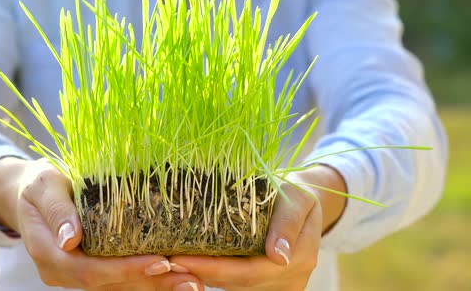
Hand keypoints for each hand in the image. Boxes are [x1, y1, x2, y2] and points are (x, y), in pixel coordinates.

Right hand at [0, 157, 202, 290]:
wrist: (32, 196)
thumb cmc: (40, 185)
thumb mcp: (43, 187)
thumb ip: (57, 211)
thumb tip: (70, 239)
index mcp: (49, 254)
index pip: (90, 270)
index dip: (125, 270)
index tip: (160, 261)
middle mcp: (63, 272)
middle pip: (110, 284)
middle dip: (150, 283)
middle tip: (189, 278)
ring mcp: (77, 274)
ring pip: (119, 287)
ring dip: (155, 286)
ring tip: (191, 282)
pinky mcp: (91, 270)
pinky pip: (121, 279)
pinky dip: (148, 278)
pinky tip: (175, 275)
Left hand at [169, 165, 346, 290]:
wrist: (304, 201)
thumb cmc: (297, 192)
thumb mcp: (296, 198)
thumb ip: (287, 224)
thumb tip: (278, 256)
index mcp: (299, 258)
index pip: (249, 270)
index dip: (214, 268)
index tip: (180, 257)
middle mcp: (291, 278)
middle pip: (239, 282)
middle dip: (202, 272)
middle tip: (168, 261)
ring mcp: (281, 284)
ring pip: (236, 286)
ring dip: (206, 276)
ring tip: (174, 262)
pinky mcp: (270, 283)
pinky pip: (238, 283)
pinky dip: (216, 274)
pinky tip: (194, 263)